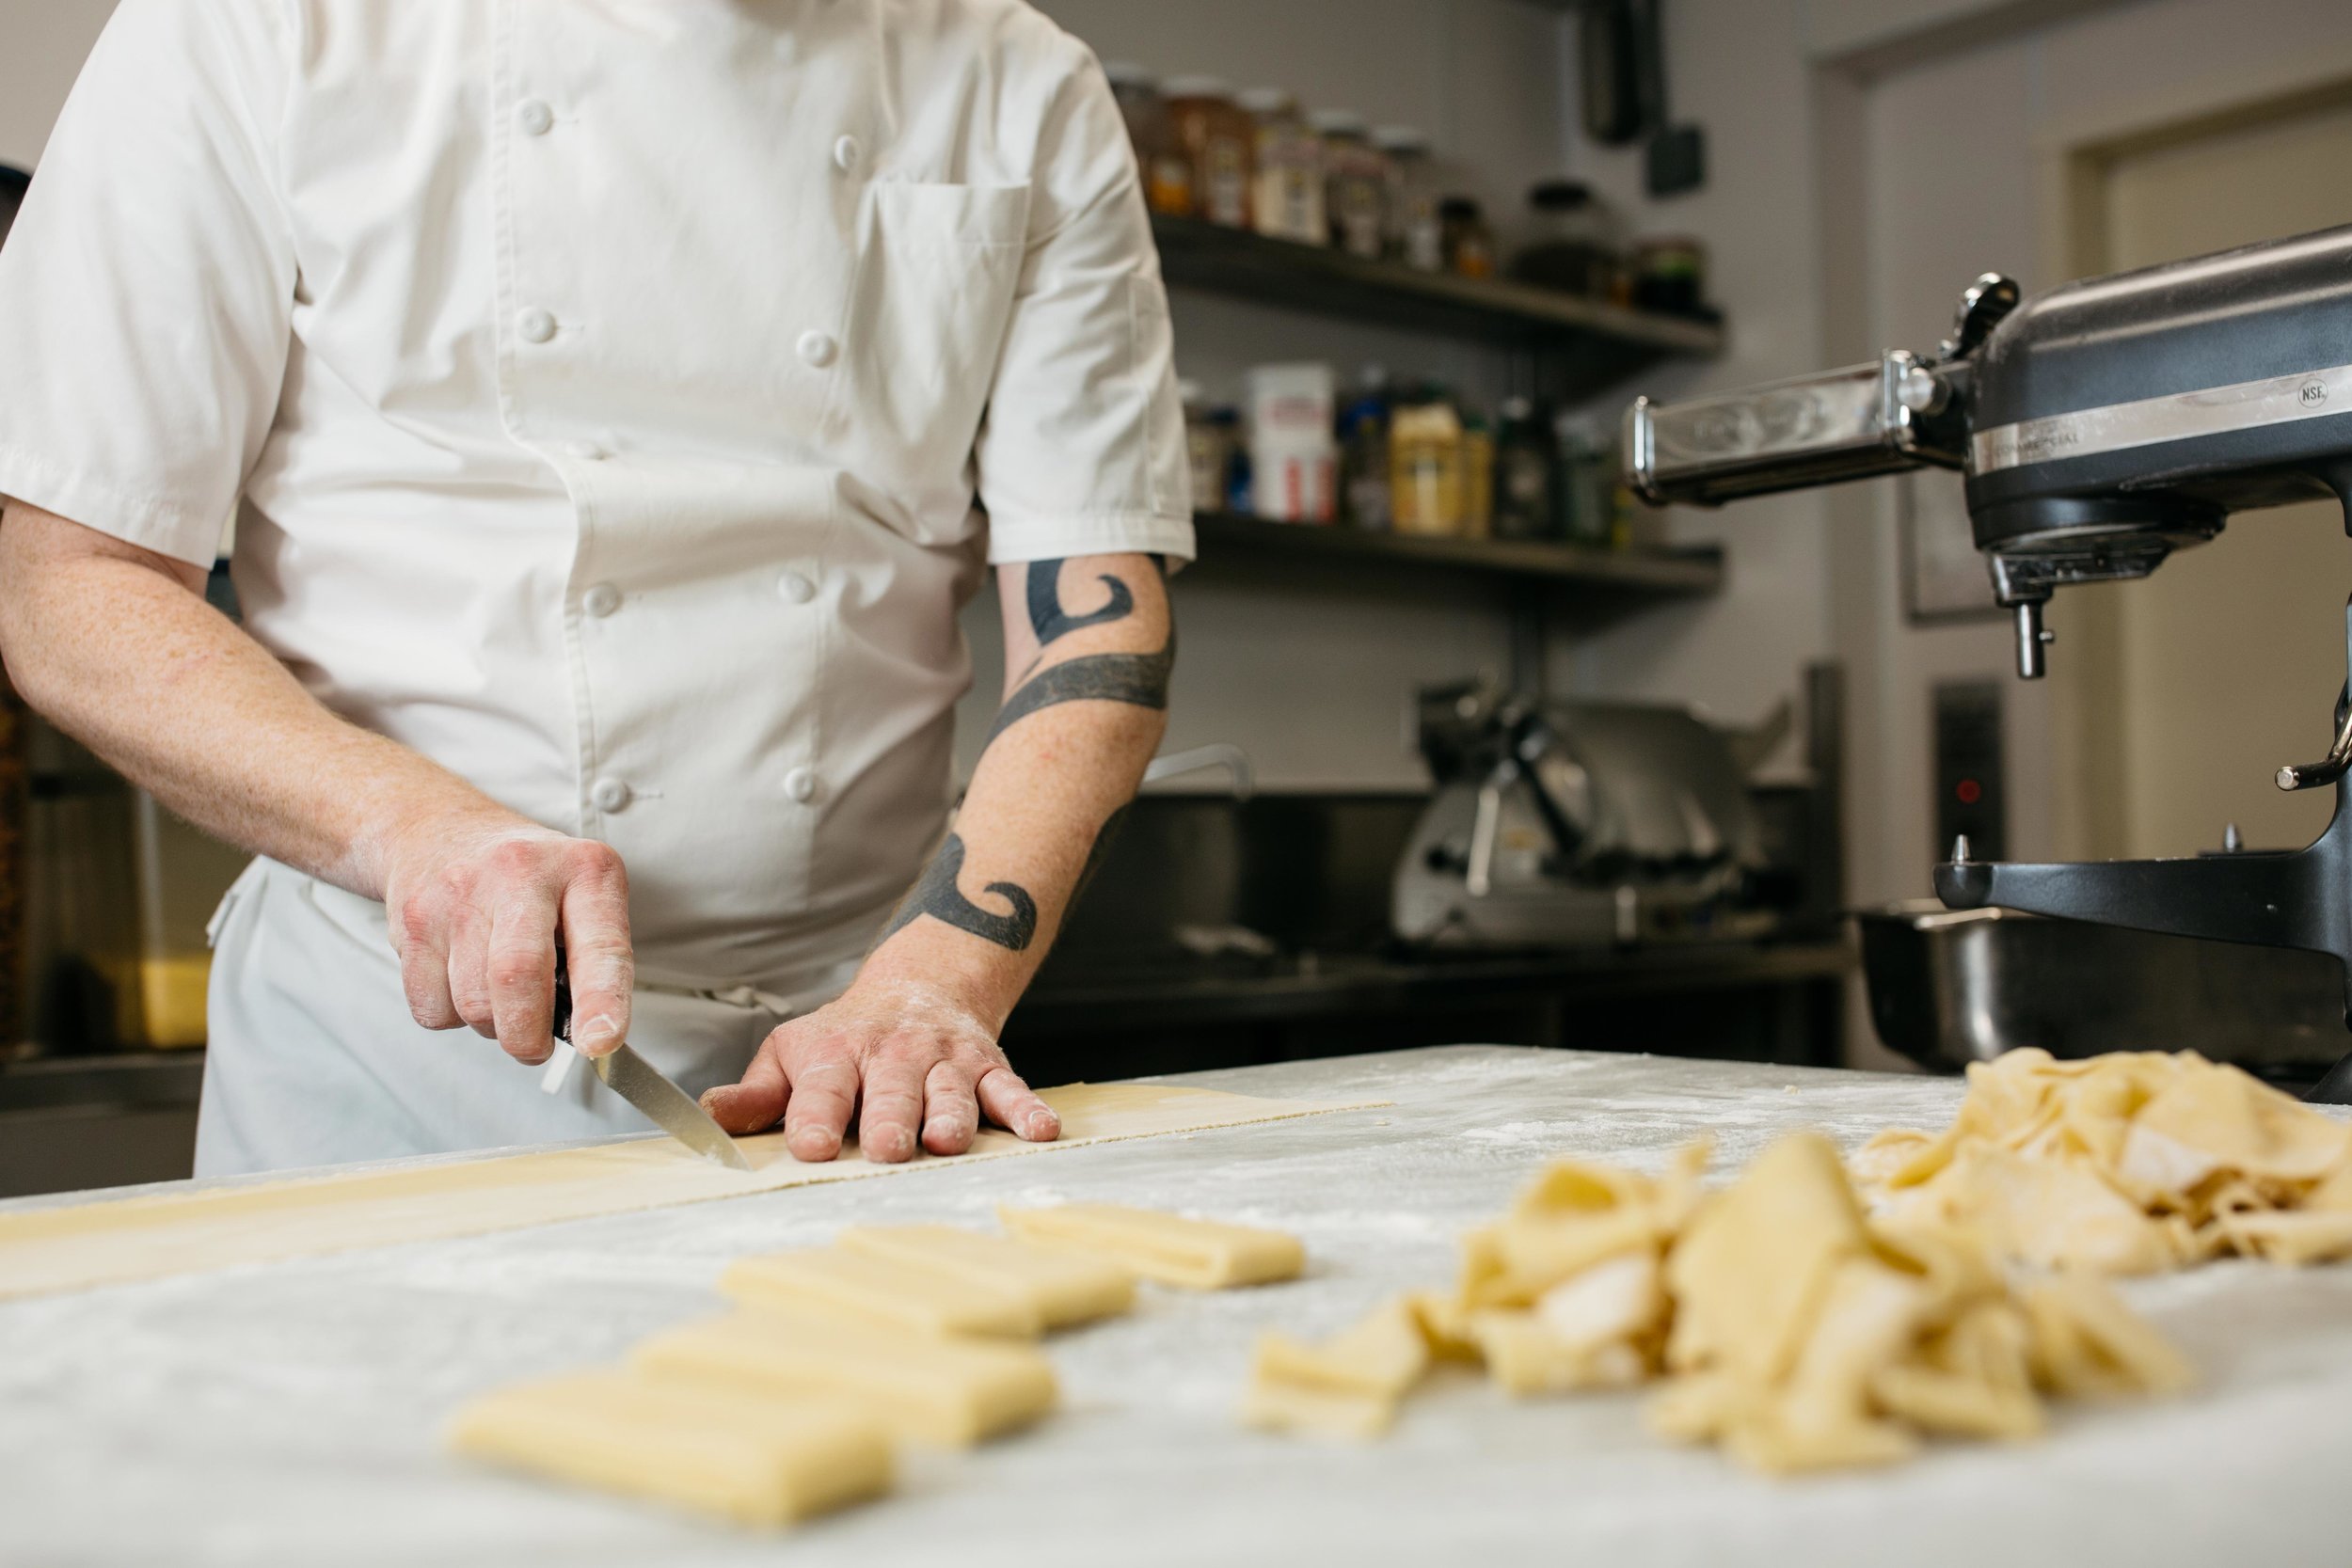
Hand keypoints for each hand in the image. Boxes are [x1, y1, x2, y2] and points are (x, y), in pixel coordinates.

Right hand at [379, 812, 633, 1066]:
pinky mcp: (412, 921)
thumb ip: (592, 959)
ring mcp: (458, 895)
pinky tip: (460, 979)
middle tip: (535, 1047)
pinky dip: (451, 1015)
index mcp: (583, 870)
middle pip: (517, 977)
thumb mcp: (580, 894)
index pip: (599, 945)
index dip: (602, 1001)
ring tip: (499, 993)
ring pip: (473, 1004)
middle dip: (527, 1035)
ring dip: (490, 1025)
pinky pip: (432, 1008)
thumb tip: (588, 1036)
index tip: (601, 1043)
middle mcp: (520, 873)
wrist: (437, 831)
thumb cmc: (527, 879)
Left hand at [700, 976, 1060, 1162]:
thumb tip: (708, 1117)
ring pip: (950, 1090)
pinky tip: (1041, 1130)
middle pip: (892, 1088)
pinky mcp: (988, 1067)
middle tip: (889, 1148)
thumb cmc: (848, 1036)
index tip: (813, 1144)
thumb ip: (757, 1093)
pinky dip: (1026, 1108)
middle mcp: (892, 1055)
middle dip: (891, 1117)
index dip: (817, 1115)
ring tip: (948, 1142)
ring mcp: (945, 1061)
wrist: (923, 985)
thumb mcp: (793, 1052)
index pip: (823, 1086)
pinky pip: (1010, 1088)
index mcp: (837, 1053)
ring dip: (951, 1115)